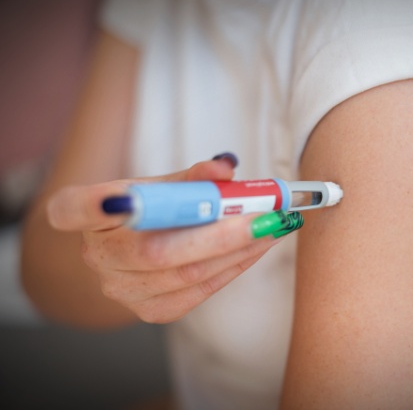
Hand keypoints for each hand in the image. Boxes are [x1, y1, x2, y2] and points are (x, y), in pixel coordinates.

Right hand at [46, 156, 301, 323]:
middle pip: (158, 251)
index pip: (73, 210)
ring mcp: (121, 289)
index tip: (119, 196)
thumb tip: (227, 167)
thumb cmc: (152, 209)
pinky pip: (200, 292)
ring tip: (274, 228)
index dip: (93, 206)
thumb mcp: (162, 184)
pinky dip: (234, 268)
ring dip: (240, 251)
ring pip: (187, 275)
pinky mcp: (150, 310)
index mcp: (87, 213)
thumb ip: (192, 176)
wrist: (138, 250)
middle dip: (223, 234)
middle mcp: (97, 256)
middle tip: (268, 216)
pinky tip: (256, 249)